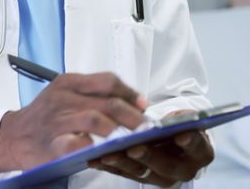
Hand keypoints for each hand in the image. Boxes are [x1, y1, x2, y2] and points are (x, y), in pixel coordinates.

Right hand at [0, 73, 146, 173]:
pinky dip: (95, 147)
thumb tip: (130, 102)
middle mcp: (61, 98)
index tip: (142, 104)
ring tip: (131, 138)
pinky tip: (104, 150)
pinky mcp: (53, 143)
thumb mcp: (63, 94)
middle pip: (106, 101)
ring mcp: (56, 121)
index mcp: (66, 83)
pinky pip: (78, 143)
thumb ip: (91, 94)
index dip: (129, 93)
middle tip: (145, 125)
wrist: (12, 136)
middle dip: (132, 115)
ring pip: (96, 120)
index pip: (106, 81)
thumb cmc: (42, 117)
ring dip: (119, 130)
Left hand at [89, 110, 213, 186]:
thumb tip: (178, 117)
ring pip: (141, 172)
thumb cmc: (176, 126)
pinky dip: (109, 166)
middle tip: (135, 148)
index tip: (181, 136)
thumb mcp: (182, 118)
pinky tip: (95, 159)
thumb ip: (181, 118)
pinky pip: (123, 173)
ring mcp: (160, 176)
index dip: (191, 143)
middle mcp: (182, 169)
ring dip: (123, 162)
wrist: (168, 139)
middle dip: (149, 156)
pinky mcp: (140, 177)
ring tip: (107, 154)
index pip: (199, 149)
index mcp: (199, 152)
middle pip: (167, 166)